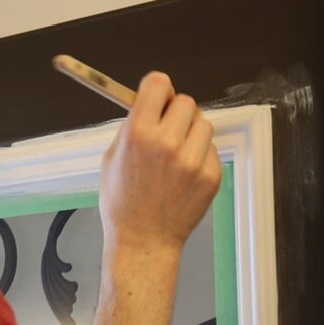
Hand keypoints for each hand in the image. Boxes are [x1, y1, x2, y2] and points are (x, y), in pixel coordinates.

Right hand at [98, 71, 221, 257]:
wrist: (143, 240)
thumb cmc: (123, 203)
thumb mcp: (112, 157)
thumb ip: (131, 126)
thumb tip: (148, 102)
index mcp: (138, 133)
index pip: (158, 84)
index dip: (157, 89)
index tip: (158, 97)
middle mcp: (168, 143)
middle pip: (185, 101)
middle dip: (175, 112)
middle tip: (167, 130)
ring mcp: (193, 160)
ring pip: (203, 124)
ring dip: (191, 133)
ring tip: (176, 155)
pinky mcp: (211, 175)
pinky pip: (211, 149)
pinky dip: (200, 156)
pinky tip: (184, 175)